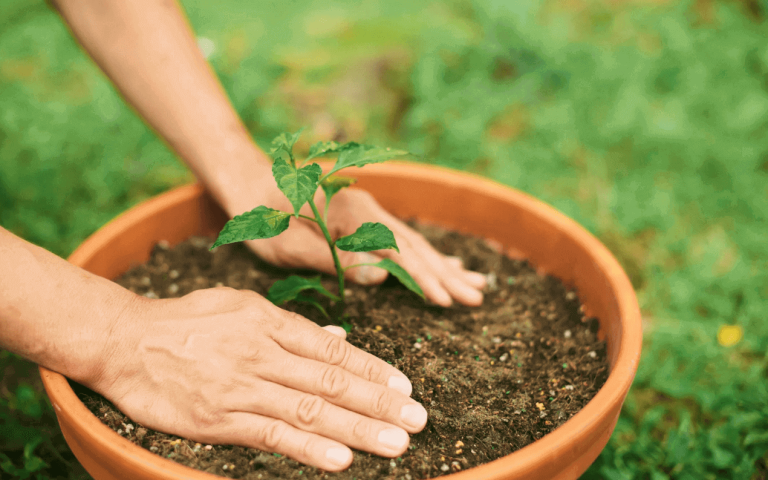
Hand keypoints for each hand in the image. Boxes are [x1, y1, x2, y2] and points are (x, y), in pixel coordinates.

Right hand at [97, 288, 426, 470]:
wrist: (124, 340)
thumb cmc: (187, 320)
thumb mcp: (241, 306)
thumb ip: (291, 326)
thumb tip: (339, 338)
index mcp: (269, 322)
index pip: (333, 349)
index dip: (372, 369)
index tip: (405, 386)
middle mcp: (262, 353)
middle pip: (331, 381)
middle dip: (378, 402)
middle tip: (417, 419)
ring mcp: (241, 386)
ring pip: (310, 409)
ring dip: (357, 428)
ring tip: (395, 442)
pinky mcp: (218, 418)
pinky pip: (271, 433)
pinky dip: (308, 448)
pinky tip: (340, 458)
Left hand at [234, 176, 486, 306]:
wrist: (250, 183)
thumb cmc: (264, 218)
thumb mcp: (290, 245)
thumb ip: (336, 259)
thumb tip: (383, 276)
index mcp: (353, 214)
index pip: (399, 250)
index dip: (424, 277)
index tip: (446, 300)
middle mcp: (369, 211)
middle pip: (416, 246)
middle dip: (446, 274)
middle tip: (477, 297)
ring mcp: (369, 214)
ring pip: (414, 243)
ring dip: (444, 266)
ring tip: (476, 284)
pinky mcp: (365, 221)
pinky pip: (402, 241)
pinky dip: (427, 256)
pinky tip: (447, 264)